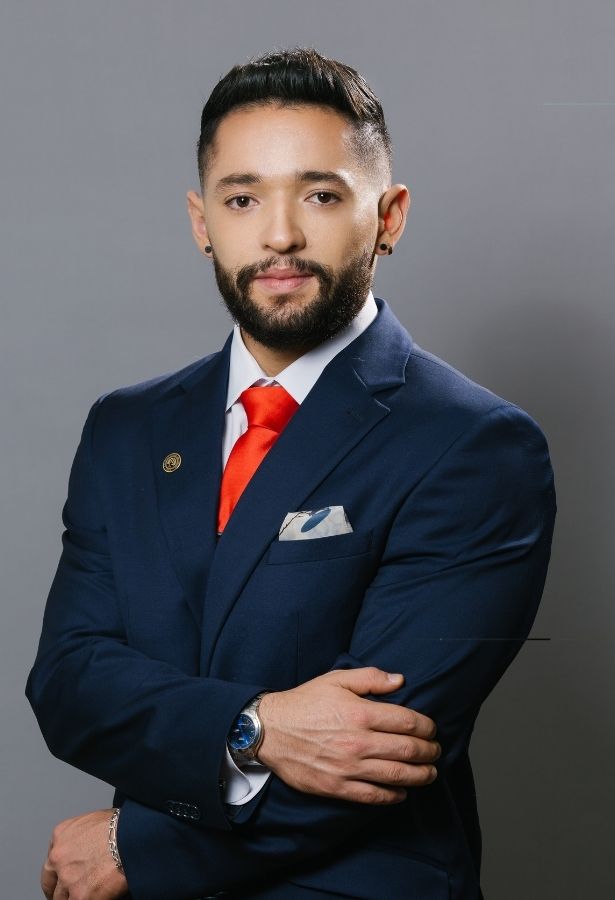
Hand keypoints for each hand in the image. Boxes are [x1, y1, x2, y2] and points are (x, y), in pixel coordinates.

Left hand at [41, 809, 127, 899]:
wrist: (134, 837)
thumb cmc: (123, 826)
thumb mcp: (93, 822)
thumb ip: (80, 838)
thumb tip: (86, 851)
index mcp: (60, 835)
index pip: (51, 860)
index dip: (57, 872)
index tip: (61, 879)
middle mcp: (58, 857)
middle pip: (50, 882)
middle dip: (57, 890)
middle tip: (66, 894)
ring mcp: (67, 878)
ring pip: (61, 898)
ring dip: (72, 897)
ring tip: (86, 894)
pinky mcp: (80, 896)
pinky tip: (96, 897)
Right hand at [257, 667, 439, 804]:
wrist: (270, 730)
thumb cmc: (305, 702)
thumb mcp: (336, 679)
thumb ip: (371, 678)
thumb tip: (400, 680)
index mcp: (360, 713)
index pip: (408, 722)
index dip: (427, 726)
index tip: (432, 728)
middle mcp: (358, 742)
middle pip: (408, 750)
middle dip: (429, 751)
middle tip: (436, 751)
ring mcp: (348, 768)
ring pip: (396, 775)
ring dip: (420, 775)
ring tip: (430, 773)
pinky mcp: (337, 787)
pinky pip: (373, 796)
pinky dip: (393, 796)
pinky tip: (402, 791)